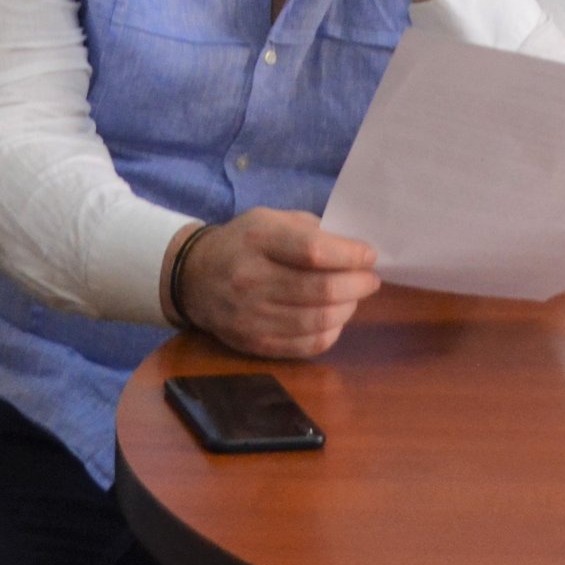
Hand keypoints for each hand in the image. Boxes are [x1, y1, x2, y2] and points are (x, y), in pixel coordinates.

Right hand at [173, 208, 380, 357]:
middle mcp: (252, 279)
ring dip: (348, 308)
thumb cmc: (244, 242)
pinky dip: (331, 332)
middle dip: (358, 284)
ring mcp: (251, 316)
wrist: (193, 277)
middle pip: (321, 290)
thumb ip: (313, 231)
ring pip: (318, 321)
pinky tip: (335, 318)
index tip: (370, 255)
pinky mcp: (253, 343)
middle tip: (370, 279)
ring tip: (354, 297)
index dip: (350, 255)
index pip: (314, 252)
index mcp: (259, 240)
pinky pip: (306, 346)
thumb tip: (356, 249)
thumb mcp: (272, 219)